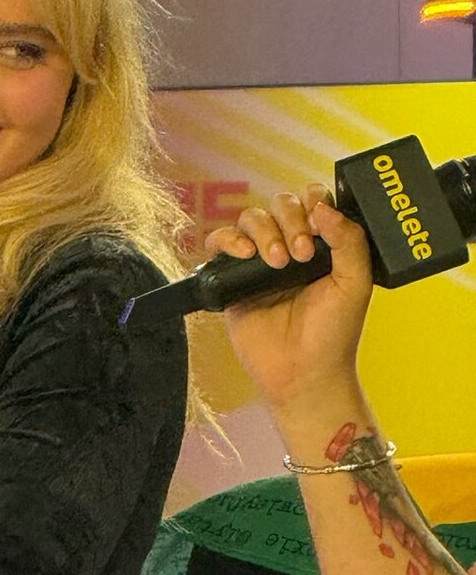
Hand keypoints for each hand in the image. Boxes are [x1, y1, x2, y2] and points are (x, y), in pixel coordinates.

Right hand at [204, 184, 372, 415]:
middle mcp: (289, 246)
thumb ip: (349, 239)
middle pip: (280, 204)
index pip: (313, 202)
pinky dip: (228, 240)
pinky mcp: (232, 280)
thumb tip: (321, 207)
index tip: (318, 226)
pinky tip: (245, 256)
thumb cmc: (333, 334)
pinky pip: (219, 243)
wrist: (304, 372)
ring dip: (264, 233)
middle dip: (290, 221)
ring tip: (277, 264)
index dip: (313, 204)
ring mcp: (259, 262)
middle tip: (300, 255)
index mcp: (322, 244)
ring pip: (251, 219)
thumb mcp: (355, 282)